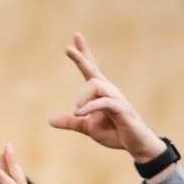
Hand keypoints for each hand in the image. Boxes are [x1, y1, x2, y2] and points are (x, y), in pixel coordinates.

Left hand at [47, 33, 167, 162]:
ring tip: (76, 112)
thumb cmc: (114, 131)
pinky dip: (89, 106)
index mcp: (99, 92)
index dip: (82, 54)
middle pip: (92, 70)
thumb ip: (71, 121)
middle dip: (80, 58)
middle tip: (67, 49)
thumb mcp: (87, 127)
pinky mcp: (121, 109)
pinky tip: (79, 113)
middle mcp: (108, 90)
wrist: (135, 143)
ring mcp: (115, 98)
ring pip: (96, 85)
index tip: (74, 39)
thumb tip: (49, 119)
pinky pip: (104, 101)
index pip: (90, 69)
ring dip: (82, 97)